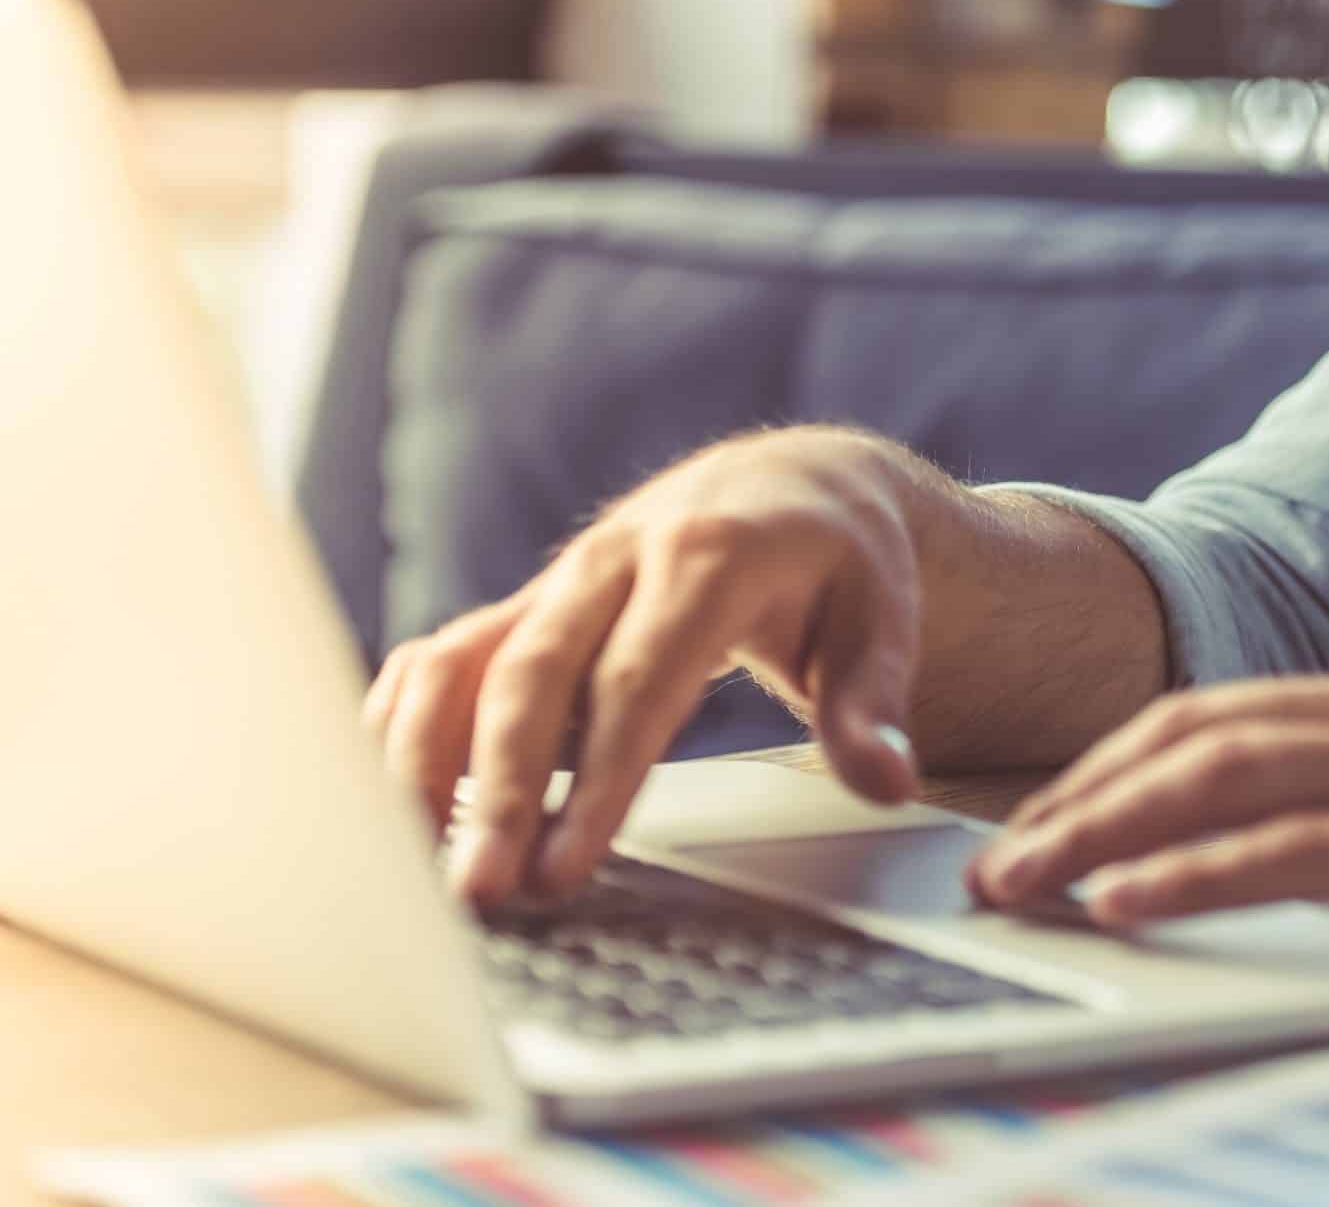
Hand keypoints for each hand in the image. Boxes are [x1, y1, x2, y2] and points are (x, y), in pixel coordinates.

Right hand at [363, 428, 932, 905]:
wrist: (789, 482)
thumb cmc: (838, 560)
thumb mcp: (884, 618)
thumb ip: (877, 705)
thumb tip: (889, 783)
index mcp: (708, 555)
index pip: (639, 678)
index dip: (599, 777)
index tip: (567, 868)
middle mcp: (616, 559)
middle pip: (534, 675)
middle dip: (501, 790)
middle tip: (478, 896)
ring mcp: (560, 583)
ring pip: (461, 658)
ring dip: (425, 760)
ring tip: (408, 862)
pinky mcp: (527, 608)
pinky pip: (441, 656)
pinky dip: (402, 724)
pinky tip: (390, 803)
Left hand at [967, 634, 1328, 968]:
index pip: (1240, 710)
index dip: (1128, 761)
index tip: (1058, 815)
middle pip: (1198, 726)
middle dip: (1078, 791)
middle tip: (995, 861)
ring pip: (1221, 774)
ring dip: (1099, 829)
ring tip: (1018, 884)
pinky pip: (1300, 849)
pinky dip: (1194, 871)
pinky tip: (1127, 901)